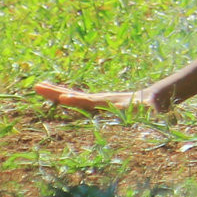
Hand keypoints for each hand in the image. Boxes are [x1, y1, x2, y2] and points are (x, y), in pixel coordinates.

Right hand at [34, 79, 172, 113]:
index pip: (92, 102)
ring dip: (57, 92)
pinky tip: (57, 98)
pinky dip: (67, 98)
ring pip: (76, 96)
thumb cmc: (158, 108)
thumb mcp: (156, 111)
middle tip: (36, 85)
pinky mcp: (102, 104)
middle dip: (57, 92)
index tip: (64, 98)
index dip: (78, 101)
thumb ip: (155, 111)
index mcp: (114, 103)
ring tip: (39, 85)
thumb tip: (156, 110)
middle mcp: (105, 101)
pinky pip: (80, 101)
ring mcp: (102, 101)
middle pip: (77, 95)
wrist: (160, 98)